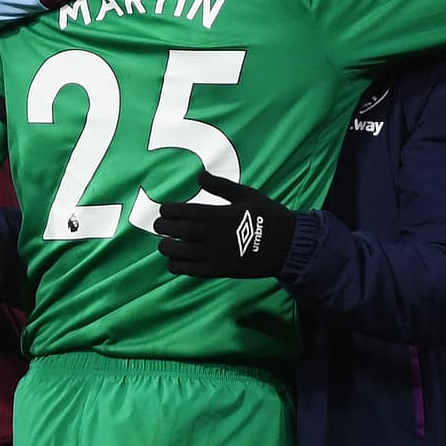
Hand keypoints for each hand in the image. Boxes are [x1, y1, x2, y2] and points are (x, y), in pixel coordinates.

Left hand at [155, 169, 294, 278]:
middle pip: (182, 231)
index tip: (163, 211)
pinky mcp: (220, 270)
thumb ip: (222, 186)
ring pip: (184, 252)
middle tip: (157, 226)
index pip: (188, 212)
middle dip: (165, 228)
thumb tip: (199, 175)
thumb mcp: (247, 195)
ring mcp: (217, 254)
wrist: (288, 245)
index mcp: (220, 214)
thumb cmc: (268, 216)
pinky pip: (195, 270)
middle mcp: (215, 235)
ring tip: (162, 245)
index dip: (171, 211)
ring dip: (169, 249)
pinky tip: (172, 264)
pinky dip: (180, 268)